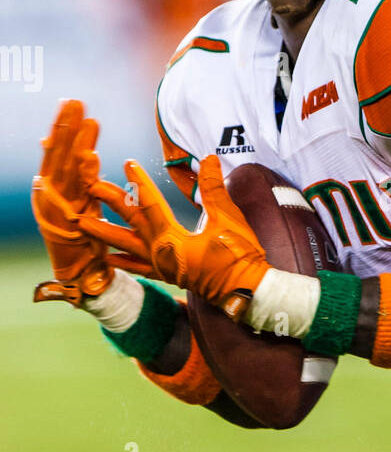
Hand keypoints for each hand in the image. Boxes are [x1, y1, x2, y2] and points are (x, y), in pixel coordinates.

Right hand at [31, 99, 146, 304]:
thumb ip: (75, 173)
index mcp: (52, 184)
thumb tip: (67, 144)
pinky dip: (85, 174)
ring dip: (79, 144)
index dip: (63, 126)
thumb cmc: (83, 232)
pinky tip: (92, 156)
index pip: (57, 148)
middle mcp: (51, 192)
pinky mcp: (69, 220)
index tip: (71, 102)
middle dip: (67, 127)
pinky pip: (80, 193)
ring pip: (69, 169)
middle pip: (59, 153)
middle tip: (76, 101)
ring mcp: (58, 206)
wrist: (80, 269)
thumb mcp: (79, 197)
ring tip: (89, 121)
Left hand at [79, 155, 268, 318]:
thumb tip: (209, 158)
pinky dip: (122, 263)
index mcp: (172, 239)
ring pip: (125, 248)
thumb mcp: (229, 219)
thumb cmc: (239, 257)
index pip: (150, 204)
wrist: (246, 293)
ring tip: (84, 224)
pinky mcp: (168, 276)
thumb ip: (214, 188)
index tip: (127, 164)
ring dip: (104, 234)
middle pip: (130, 223)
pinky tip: (109, 259)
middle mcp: (160, 253)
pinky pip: (138, 268)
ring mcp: (162, 266)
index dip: (138, 182)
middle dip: (110, 203)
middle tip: (91, 187)